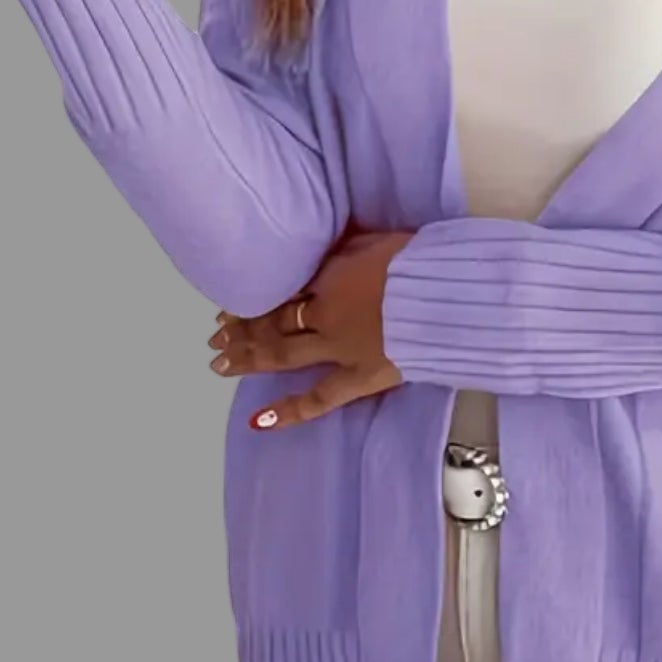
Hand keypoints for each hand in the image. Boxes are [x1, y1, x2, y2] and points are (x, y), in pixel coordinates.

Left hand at [208, 230, 416, 431]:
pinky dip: (288, 411)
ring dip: (248, 358)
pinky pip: (318, 398)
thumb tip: (329, 252)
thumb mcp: (375, 241)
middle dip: (242, 328)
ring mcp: (337, 349)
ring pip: (282, 353)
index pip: (281, 288)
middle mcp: (322, 314)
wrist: (444, 297)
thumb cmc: (418, 262)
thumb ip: (346, 250)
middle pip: (273, 321)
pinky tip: (257, 420)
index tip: (232, 302)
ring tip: (220, 364)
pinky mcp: (358, 378)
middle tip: (217, 335)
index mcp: (328, 276)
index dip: (254, 297)